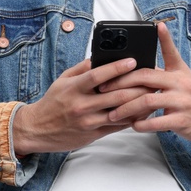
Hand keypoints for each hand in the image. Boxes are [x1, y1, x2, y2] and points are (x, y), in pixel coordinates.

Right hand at [10, 56, 152, 154]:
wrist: (37, 129)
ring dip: (139, 103)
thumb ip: (82, 69)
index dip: (116, 68)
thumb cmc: (53, 102)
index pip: (97, 75)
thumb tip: (100, 56)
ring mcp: (88, 121)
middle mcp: (81, 105)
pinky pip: (118, 126)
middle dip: (136, 86)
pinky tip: (143, 111)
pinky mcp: (94, 134)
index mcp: (73, 88)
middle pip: (115, 95)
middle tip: (152, 78)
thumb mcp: (62, 81)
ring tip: (153, 94)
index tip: (132, 61)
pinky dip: (132, 118)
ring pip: (120, 112)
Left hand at [102, 20, 190, 144]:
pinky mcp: (182, 121)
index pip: (162, 56)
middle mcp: (181, 84)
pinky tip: (133, 125)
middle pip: (145, 79)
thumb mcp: (182, 72)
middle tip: (103, 90)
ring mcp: (182, 103)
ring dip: (127, 108)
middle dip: (121, 84)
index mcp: (178, 72)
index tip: (135, 42)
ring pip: (148, 101)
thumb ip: (169, 54)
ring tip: (113, 114)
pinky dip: (142, 124)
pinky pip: (157, 123)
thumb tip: (158, 28)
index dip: (155, 45)